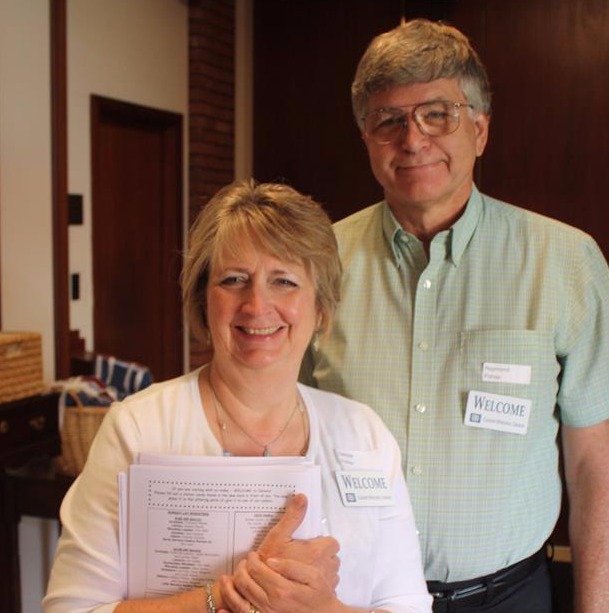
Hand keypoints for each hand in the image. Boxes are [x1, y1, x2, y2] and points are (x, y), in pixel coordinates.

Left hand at [219, 551, 339, 612]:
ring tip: (226, 578)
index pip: (257, 569)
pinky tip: (222, 609)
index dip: (252, 559)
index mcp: (282, 589)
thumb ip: (291, 567)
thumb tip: (271, 561)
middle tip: (244, 563)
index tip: (253, 554)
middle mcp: (271, 604)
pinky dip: (230, 611)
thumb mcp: (312, 576)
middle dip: (240, 569)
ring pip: (239, 600)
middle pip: (245, 582)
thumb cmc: (319, 595)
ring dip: (230, 588)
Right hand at [257, 493, 339, 589]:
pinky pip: (327, 586)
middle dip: (323, 556)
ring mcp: (325, 582)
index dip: (323, 542)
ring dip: (322, 570)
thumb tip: (302, 497)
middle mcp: (326, 567)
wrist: (264, 589)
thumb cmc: (271, 563)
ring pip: (331, 572)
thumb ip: (293, 516)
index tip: (312, 543)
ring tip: (306, 568)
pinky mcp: (322, 594)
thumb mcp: (278, 536)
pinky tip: (306, 582)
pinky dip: (320, 584)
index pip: (332, 543)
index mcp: (318, 551)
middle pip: (333, 557)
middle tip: (307, 556)